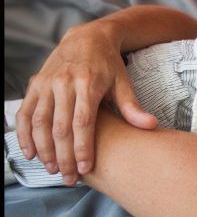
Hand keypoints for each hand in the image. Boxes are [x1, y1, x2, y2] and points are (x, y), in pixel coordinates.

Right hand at [15, 21, 157, 184]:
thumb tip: (151, 126)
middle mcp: (64, 83)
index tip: (84, 169)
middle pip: (60, 126)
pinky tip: (30, 153)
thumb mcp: (124, 82)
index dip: (82, 147)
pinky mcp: (35, 84)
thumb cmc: (109, 64)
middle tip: (69, 178)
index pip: (83, 122)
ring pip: (40, 122)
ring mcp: (47, 83)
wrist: (87, 37)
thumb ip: (132, 107)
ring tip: (52, 169)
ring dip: (43, 149)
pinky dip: (24, 133)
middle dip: (63, 156)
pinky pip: (25, 112)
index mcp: (88, 84)